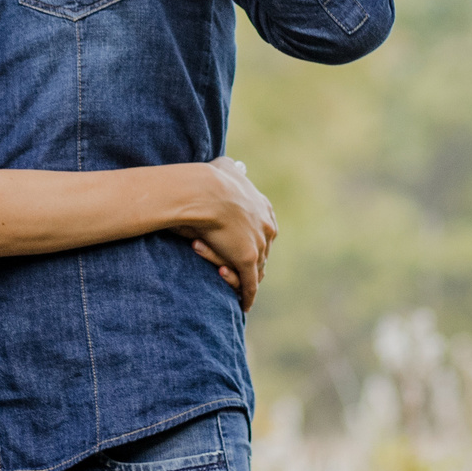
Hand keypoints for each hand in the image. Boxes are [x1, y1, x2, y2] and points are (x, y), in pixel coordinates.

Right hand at [178, 156, 277, 309]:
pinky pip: (249, 285)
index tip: (243, 244)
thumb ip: (231, 169)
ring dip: (241, 276)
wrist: (205, 191)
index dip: (254, 239)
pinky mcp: (248, 261)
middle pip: (263, 251)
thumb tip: (230, 165)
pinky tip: (244, 304)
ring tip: (227, 280)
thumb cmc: (208, 179)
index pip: (264, 230)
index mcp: (263, 207)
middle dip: (249, 260)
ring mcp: (259, 245)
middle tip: (229, 267)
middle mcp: (267, 227)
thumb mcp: (225, 167)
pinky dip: (247, 295)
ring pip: (255, 269)